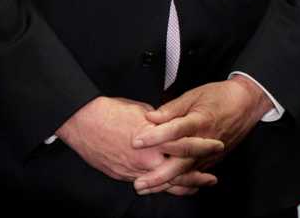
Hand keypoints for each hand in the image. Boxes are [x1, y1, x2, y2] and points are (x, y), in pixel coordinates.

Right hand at [56, 95, 221, 186]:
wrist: (83, 122)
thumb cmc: (112, 112)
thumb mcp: (143, 111)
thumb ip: (161, 122)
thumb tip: (171, 124)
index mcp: (155, 139)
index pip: (185, 145)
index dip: (202, 147)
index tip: (216, 145)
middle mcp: (145, 158)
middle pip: (177, 172)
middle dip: (197, 176)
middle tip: (211, 178)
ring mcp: (133, 170)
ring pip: (162, 184)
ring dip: (181, 186)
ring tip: (196, 187)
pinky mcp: (122, 175)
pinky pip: (146, 185)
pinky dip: (160, 187)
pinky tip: (169, 187)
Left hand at [130, 78, 272, 192]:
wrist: (247, 103)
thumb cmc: (221, 96)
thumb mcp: (195, 95)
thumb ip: (172, 109)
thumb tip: (150, 117)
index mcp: (200, 120)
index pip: (176, 131)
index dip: (155, 137)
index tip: (136, 142)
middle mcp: (206, 140)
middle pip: (181, 161)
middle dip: (159, 175)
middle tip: (138, 183)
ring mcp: (211, 153)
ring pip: (187, 172)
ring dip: (166, 182)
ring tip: (147, 189)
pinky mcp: (214, 159)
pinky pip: (195, 174)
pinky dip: (181, 183)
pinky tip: (166, 189)